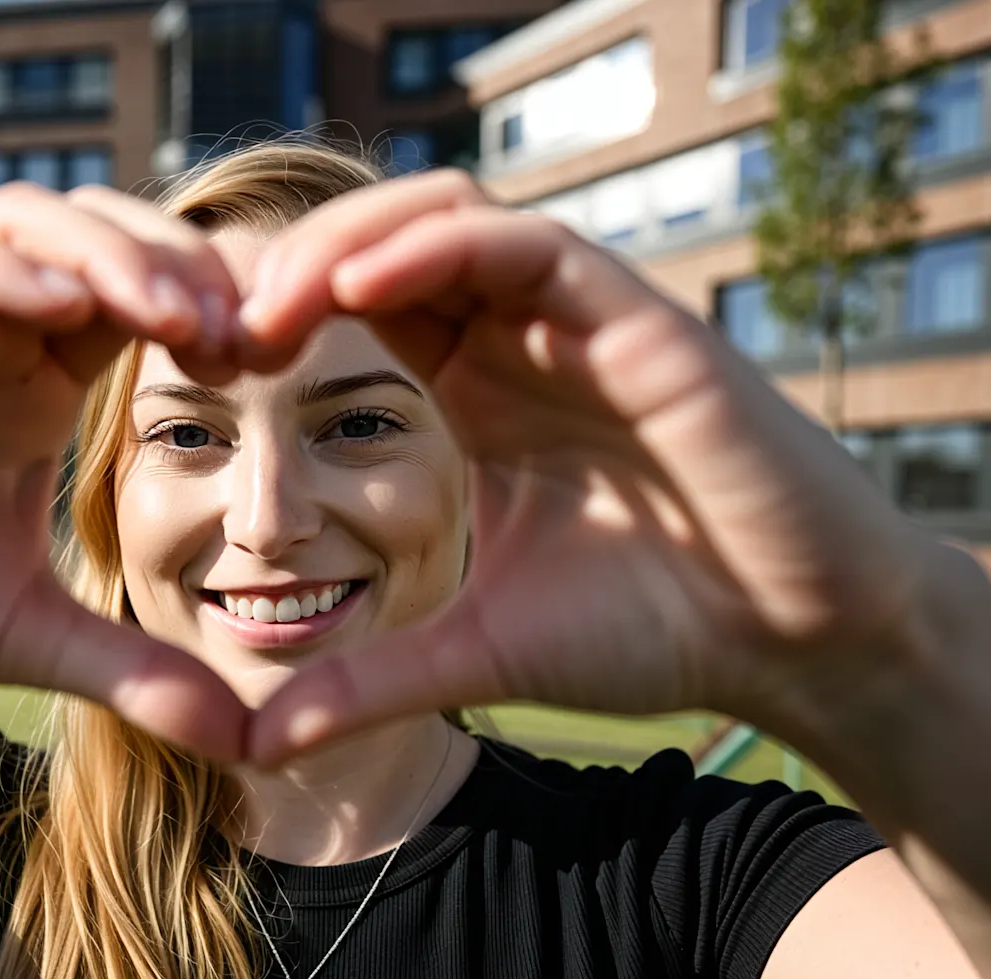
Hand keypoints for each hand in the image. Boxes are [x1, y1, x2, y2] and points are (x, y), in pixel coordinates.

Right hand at [0, 183, 251, 755]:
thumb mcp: (22, 636)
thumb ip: (131, 671)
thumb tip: (252, 740)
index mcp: (31, 378)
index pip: (138, 299)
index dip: (208, 311)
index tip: (270, 359)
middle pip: (95, 238)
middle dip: (174, 266)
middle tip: (239, 327)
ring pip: (14, 228)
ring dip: (101, 254)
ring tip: (170, 312)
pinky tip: (56, 309)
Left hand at [239, 170, 945, 765]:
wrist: (797, 642)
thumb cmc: (656, 631)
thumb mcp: (477, 653)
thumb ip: (369, 684)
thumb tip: (256, 746)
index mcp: (479, 387)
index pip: (358, 305)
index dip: (272, 314)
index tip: (192, 364)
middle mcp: (523, 337)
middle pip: (382, 242)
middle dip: (286, 268)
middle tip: (203, 326)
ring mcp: (581, 320)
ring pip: (446, 219)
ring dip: (345, 245)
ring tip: (266, 307)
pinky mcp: (641, 319)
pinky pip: (527, 246)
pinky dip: (438, 249)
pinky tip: (360, 288)